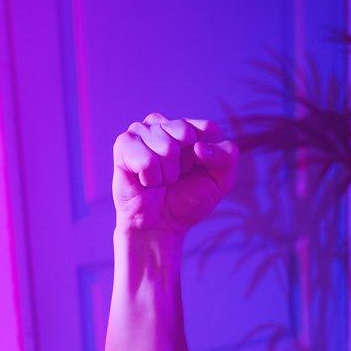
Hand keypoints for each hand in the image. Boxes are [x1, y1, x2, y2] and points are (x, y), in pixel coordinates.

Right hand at [112, 112, 238, 236]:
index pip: (209, 128)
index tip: (198, 171)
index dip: (208, 157)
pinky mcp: (124, 144)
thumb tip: (198, 146)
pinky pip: (147, 160)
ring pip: (167, 148)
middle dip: (185, 165)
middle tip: (175, 177)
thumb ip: (226, 158)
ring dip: (167, 175)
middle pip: (185, 133)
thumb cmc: (188, 201)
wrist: (160, 226)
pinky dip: (151, 179)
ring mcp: (141, 131)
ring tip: (160, 181)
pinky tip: (146, 181)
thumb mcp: (219, 182)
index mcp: (189, 129)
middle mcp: (164, 124)